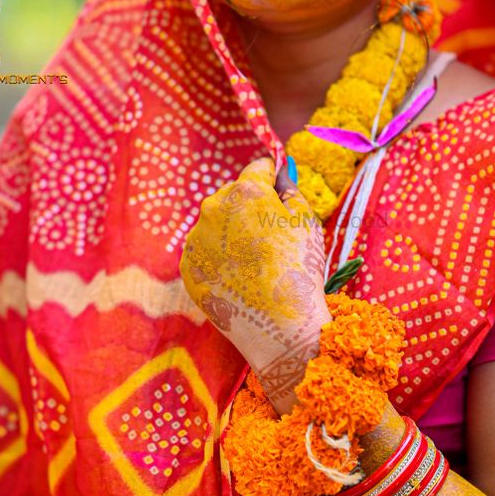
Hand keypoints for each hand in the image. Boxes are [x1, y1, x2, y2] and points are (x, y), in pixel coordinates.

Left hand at [180, 157, 329, 407]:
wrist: (279, 326)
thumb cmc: (299, 269)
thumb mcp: (306, 221)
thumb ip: (289, 189)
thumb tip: (278, 173)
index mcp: (243, 192)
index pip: (258, 169)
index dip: (274, 180)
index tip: (282, 193)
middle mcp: (211, 210)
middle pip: (234, 197)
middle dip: (251, 209)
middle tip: (273, 239)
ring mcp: (195, 241)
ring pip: (217, 226)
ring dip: (233, 235)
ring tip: (257, 264)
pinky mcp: (188, 269)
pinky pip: (206, 254)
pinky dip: (221, 260)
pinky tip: (241, 278)